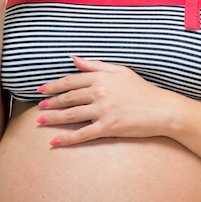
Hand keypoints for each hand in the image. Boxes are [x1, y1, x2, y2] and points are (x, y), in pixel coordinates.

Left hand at [36, 55, 166, 145]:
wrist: (161, 109)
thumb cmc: (142, 90)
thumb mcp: (120, 71)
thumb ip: (95, 65)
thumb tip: (74, 59)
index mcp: (101, 78)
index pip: (71, 81)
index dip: (54, 85)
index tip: (42, 90)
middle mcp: (100, 93)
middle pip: (68, 98)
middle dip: (51, 102)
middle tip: (39, 106)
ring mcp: (103, 111)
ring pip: (71, 115)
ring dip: (53, 118)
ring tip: (40, 120)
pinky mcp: (108, 128)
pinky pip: (82, 134)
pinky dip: (66, 139)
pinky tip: (54, 142)